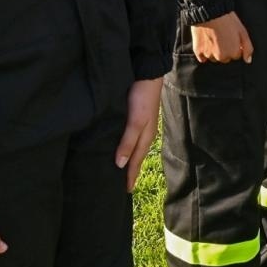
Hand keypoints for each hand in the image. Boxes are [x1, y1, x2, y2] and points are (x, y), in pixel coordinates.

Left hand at [115, 77, 162, 191]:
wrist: (147, 73)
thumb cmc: (143, 97)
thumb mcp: (136, 121)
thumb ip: (127, 142)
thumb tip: (119, 165)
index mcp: (145, 138)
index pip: (135, 163)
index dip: (130, 177)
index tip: (124, 192)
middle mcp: (143, 134)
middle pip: (135, 157)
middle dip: (129, 172)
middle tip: (120, 187)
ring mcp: (140, 125)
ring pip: (132, 148)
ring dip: (127, 160)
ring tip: (120, 170)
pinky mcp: (134, 117)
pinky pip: (129, 138)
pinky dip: (125, 147)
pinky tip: (119, 147)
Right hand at [190, 11, 253, 63]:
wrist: (210, 12)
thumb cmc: (228, 20)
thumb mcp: (243, 32)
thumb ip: (248, 48)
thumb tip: (248, 60)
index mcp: (233, 53)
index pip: (236, 55)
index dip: (235, 46)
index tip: (232, 37)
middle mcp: (221, 57)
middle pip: (225, 57)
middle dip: (225, 49)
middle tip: (223, 36)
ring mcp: (209, 55)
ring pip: (214, 57)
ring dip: (214, 51)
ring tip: (214, 37)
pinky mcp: (198, 51)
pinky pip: (202, 57)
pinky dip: (204, 52)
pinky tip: (206, 42)